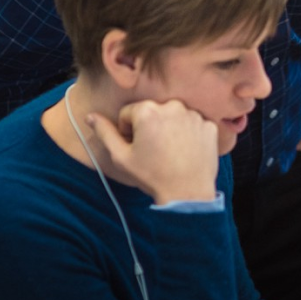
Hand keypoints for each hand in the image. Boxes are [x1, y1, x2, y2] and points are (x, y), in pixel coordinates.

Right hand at [83, 100, 219, 203]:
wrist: (187, 193)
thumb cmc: (152, 175)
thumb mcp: (121, 156)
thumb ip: (104, 132)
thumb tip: (91, 116)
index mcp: (147, 110)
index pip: (128, 113)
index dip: (127, 131)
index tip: (135, 147)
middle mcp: (172, 105)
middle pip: (152, 112)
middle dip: (149, 127)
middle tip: (153, 151)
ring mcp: (193, 114)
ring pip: (173, 116)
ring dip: (169, 129)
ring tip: (169, 152)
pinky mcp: (209, 125)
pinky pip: (193, 124)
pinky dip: (188, 134)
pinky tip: (185, 152)